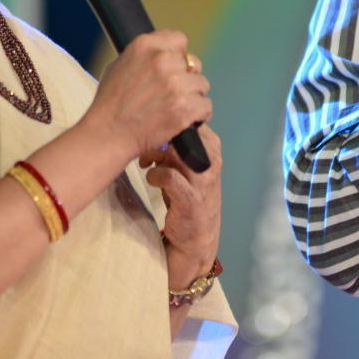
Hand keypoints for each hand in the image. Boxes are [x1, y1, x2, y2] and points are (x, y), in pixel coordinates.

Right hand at [80, 30, 211, 163]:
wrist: (108, 135)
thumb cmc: (110, 105)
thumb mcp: (118, 66)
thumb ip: (144, 56)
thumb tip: (162, 53)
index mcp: (145, 46)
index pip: (179, 39)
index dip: (178, 56)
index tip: (175, 69)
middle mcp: (162, 60)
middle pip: (193, 63)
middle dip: (187, 78)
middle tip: (174, 94)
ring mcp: (175, 84)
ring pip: (202, 85)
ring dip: (193, 97)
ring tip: (176, 109)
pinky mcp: (185, 106)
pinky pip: (206, 105)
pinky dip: (199, 115)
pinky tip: (185, 120)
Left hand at [144, 124, 221, 274]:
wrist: (196, 236)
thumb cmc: (188, 196)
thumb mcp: (188, 166)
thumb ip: (177, 146)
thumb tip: (153, 126)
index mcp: (212, 149)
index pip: (190, 122)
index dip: (168, 123)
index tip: (153, 132)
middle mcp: (211, 161)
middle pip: (181, 133)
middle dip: (157, 136)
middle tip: (145, 147)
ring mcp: (202, 179)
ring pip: (173, 151)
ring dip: (153, 154)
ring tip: (146, 163)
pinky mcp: (190, 197)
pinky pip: (167, 175)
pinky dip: (154, 175)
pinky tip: (152, 179)